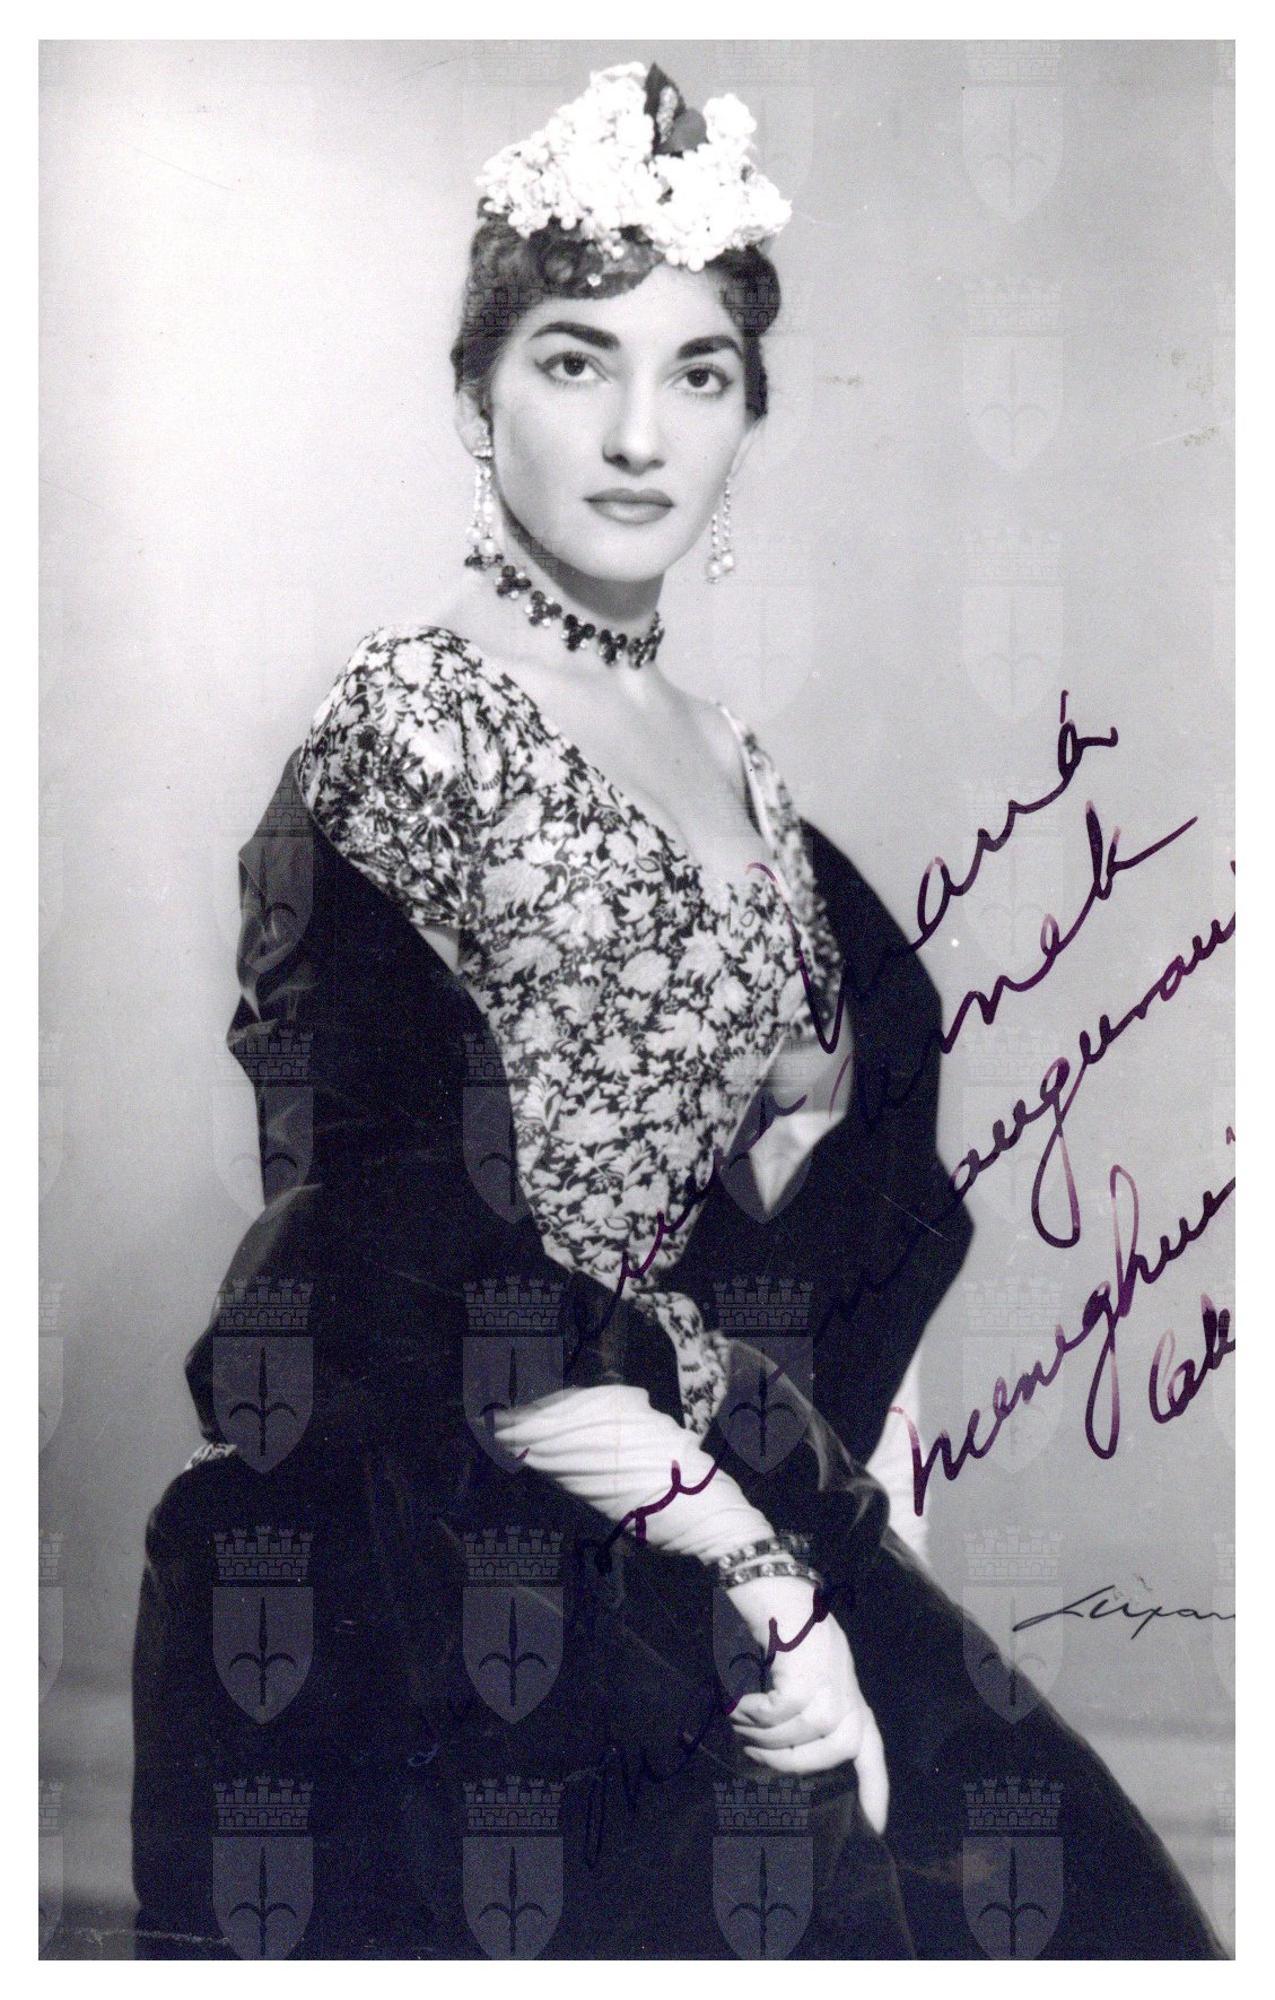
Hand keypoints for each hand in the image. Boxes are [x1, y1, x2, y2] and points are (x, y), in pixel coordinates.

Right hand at [722, 1574, 888, 1833]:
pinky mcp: (806, 1654)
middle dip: (801, 1762)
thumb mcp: (777, 1667)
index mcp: (840, 1678)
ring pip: (810, 1726)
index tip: (874, 1826)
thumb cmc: (758, 1617)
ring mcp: (829, 1661)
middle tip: (757, 1754)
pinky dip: (756, 1713)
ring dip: (768, 1736)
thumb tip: (767, 1755)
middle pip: (844, 1742)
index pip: (869, 1739)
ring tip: (739, 1723)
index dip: (874, 1784)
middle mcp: (843, 1672)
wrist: (752, 1564)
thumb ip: (785, 1704)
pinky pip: (785, 1707)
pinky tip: (737, 1702)